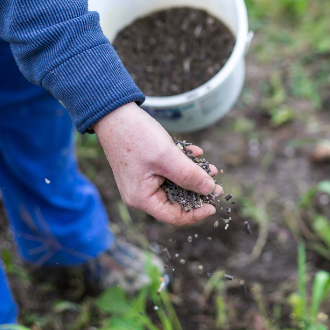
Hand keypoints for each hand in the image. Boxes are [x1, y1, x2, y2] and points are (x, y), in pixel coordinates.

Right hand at [93, 102, 222, 225]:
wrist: (114, 113)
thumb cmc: (136, 136)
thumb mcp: (167, 156)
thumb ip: (189, 175)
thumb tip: (210, 189)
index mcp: (142, 198)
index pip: (174, 216)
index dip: (197, 213)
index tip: (214, 204)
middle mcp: (140, 193)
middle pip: (175, 201)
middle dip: (197, 191)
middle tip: (216, 183)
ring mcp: (141, 180)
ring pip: (173, 184)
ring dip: (192, 175)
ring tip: (209, 167)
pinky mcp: (144, 168)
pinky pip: (167, 171)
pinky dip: (181, 164)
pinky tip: (194, 152)